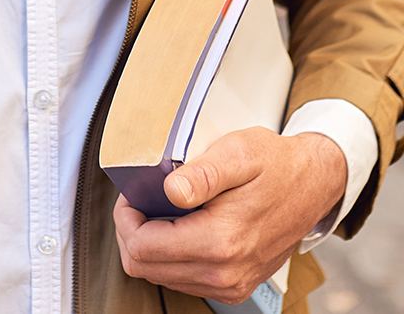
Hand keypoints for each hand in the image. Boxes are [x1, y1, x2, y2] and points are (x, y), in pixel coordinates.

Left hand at [113, 128, 346, 303]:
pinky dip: (170, 255)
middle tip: (139, 201)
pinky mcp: (234, 285)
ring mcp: (230, 284)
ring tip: (159, 210)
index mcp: (221, 241)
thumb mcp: (238, 153)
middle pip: (145, 268)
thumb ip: (202, 173)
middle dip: (132, 232)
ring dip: (150, 244)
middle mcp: (224, 273)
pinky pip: (183, 279)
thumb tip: (170, 190)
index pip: (143, 248)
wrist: (313, 185)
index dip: (126, 219)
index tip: (131, 196)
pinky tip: (178, 226)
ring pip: (161, 277)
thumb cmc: (276, 165)